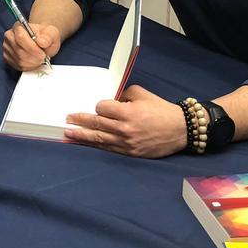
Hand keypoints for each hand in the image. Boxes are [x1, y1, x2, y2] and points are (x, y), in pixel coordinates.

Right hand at [1, 21, 61, 71]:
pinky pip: (17, 66)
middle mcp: (9, 36)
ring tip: (39, 59)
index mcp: (18, 26)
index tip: (43, 53)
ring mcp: (7, 48)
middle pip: (19, 51)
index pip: (20, 37)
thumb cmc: (44, 36)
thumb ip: (48, 36)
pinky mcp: (8, 58)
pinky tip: (34, 62)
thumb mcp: (51, 33)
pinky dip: (28, 67)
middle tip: (43, 58)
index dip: (32, 48)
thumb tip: (42, 42)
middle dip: (34, 58)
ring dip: (32, 63)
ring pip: (19, 60)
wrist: (40, 40)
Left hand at [63, 85, 187, 157]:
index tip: (99, 105)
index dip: (99, 106)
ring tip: (69, 134)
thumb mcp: (142, 94)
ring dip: (82, 136)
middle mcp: (125, 129)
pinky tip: (86, 144)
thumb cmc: (161, 110)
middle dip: (80, 121)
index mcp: (128, 112)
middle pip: (96, 124)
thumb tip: (111, 99)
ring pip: (99, 139)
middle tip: (67, 119)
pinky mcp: (130, 153)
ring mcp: (127, 143)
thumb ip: (124, 94)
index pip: (102, 108)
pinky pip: (109, 149)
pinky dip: (96, 146)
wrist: (180, 129)